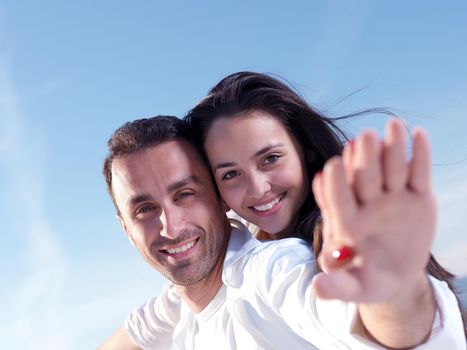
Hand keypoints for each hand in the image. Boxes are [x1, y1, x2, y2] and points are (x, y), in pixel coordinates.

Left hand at [311, 118, 435, 302]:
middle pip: (363, 179)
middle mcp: (367, 204)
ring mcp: (392, 197)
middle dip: (363, 160)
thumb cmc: (368, 278)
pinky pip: (417, 173)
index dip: (334, 187)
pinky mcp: (416, 196)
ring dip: (391, 148)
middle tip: (363, 138)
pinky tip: (419, 134)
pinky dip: (419, 155)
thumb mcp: (354, 287)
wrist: (393, 272)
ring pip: (390, 169)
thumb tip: (316, 290)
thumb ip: (337, 285)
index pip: (337, 201)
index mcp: (346, 222)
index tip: (330, 168)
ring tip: (393, 125)